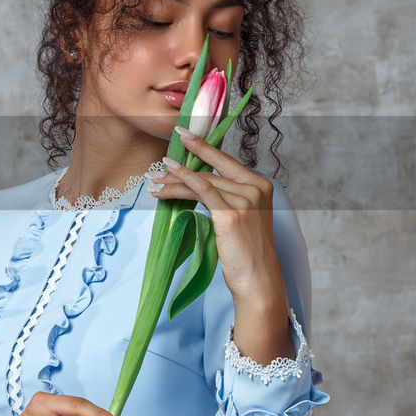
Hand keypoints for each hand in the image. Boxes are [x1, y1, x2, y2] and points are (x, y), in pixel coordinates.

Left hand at [149, 126, 284, 301]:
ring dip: (173, 180)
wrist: (258, 279)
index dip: (204, 147)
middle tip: (159, 162)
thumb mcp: (241, 218)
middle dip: (182, 165)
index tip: (184, 135)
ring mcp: (245, 199)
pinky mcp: (231, 213)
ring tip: (153, 180)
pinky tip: (165, 183)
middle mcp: (256, 188)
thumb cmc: (247, 253)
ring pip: (202, 181)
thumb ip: (228, 198)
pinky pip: (201, 190)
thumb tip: (198, 185)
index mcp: (262, 185)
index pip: (226, 162)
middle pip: (211, 171)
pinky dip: (181, 182)